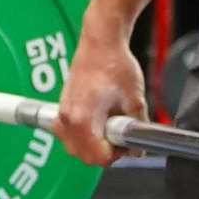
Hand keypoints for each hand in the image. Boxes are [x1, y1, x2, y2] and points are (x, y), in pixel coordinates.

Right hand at [52, 26, 145, 166]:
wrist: (100, 42)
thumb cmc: (114, 64)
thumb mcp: (134, 98)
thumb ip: (136, 127)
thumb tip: (138, 148)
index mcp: (83, 119)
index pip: (98, 157)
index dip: (117, 154)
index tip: (127, 144)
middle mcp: (67, 119)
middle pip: (84, 156)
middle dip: (105, 152)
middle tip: (120, 136)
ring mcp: (61, 114)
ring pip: (75, 147)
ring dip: (92, 145)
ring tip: (109, 127)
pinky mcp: (61, 108)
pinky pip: (68, 134)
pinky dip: (83, 135)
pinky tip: (97, 121)